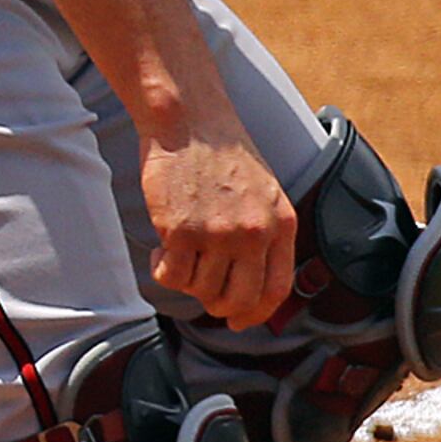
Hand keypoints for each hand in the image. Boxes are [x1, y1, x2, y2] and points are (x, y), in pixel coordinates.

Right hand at [142, 128, 298, 329]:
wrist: (189, 120)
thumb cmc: (221, 153)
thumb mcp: (264, 192)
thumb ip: (264, 234)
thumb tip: (252, 284)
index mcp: (280, 223)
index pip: (276, 290)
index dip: (256, 314)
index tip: (238, 321)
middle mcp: (253, 233)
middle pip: (237, 299)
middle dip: (217, 306)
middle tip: (202, 290)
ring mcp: (217, 233)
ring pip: (201, 290)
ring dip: (185, 281)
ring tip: (177, 257)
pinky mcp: (180, 231)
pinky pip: (171, 275)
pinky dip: (162, 270)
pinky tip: (159, 251)